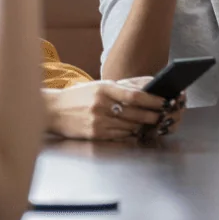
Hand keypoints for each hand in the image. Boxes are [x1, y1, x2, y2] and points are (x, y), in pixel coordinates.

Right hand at [45, 77, 183, 141]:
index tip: (165, 101)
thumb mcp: (98, 86)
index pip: (134, 95)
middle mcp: (102, 104)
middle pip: (135, 112)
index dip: (153, 99)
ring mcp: (98, 120)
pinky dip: (130, 133)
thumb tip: (148, 84)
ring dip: (143, 126)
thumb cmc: (78, 96)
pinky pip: (120, 135)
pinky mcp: (95, 134)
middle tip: (164, 115)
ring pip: (130, 126)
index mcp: (104, 88)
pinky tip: (135, 131)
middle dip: (153, 115)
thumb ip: (123, 86)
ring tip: (152, 123)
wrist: (53, 110)